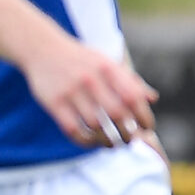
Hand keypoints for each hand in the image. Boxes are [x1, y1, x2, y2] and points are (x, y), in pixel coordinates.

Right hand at [20, 32, 156, 147]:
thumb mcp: (106, 62)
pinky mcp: (54, 102)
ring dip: (107, 140)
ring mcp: (71, 91)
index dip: (143, 116)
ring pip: (95, 124)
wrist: (42, 49)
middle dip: (127, 132)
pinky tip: (91, 142)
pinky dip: (85, 140)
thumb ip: (129, 80)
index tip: (146, 127)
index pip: (133, 96)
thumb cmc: (80, 59)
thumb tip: (152, 98)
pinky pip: (73, 129)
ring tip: (112, 145)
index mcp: (107, 68)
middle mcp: (91, 79)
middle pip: (117, 113)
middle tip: (130, 141)